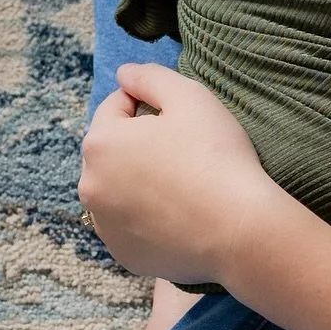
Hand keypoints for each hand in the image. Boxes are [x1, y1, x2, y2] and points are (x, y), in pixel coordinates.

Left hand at [78, 63, 279, 283]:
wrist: (240, 230)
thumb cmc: (216, 157)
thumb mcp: (190, 96)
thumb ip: (149, 76)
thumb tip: (123, 74)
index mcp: (100, 143)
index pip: (116, 107)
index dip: (150, 106)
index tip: (182, 120)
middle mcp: (90, 186)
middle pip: (113, 151)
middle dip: (139, 145)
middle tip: (184, 153)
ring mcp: (104, 226)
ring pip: (118, 190)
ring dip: (139, 182)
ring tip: (182, 186)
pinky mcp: (123, 255)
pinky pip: (130, 226)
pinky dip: (146, 219)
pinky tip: (178, 216)